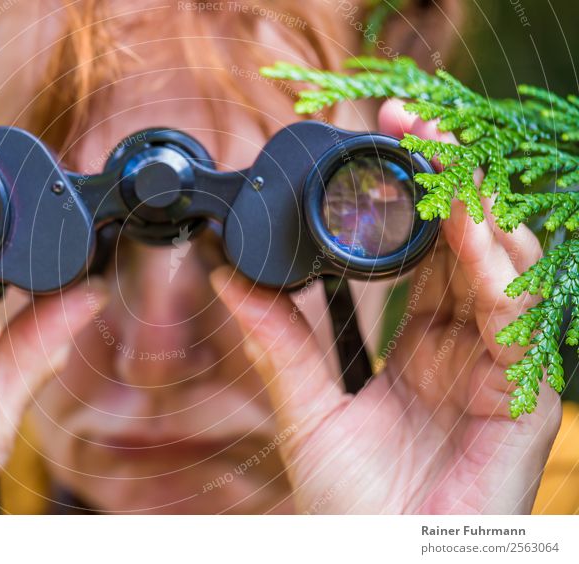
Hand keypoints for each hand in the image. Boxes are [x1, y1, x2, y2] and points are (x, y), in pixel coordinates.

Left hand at [210, 99, 562, 513]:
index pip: (428, 251)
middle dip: (444, 178)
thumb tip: (227, 275)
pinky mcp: (524, 393)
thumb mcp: (305, 407)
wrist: (383, 558)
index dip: (411, 198)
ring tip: (436, 148)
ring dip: (471, 202)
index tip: (378, 145)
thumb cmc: (352, 502)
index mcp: (423, 344)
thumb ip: (277, 338)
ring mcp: (498, 364)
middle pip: (467, 242)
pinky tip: (465, 221)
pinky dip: (491, 263)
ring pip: (501, 263)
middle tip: (407, 123)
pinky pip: (514, 314)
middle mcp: (465, 344)